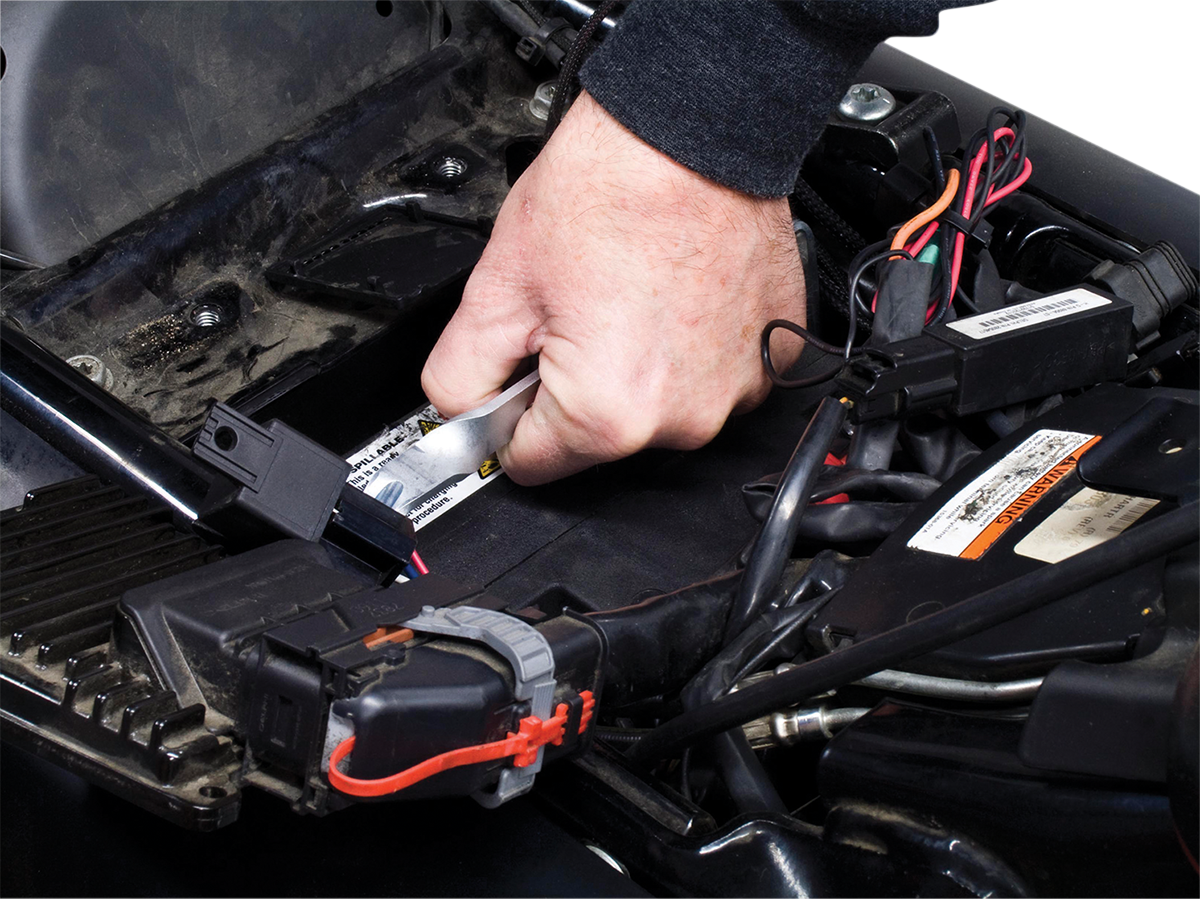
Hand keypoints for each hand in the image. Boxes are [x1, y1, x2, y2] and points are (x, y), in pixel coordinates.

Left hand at [421, 92, 805, 484]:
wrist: (691, 132)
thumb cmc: (608, 191)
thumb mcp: (495, 286)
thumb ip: (458, 377)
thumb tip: (459, 417)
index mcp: (608, 415)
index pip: (531, 464)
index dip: (511, 417)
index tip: (518, 376)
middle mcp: (682, 421)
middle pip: (597, 439)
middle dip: (573, 388)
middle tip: (575, 312)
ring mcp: (735, 394)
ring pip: (654, 412)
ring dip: (635, 370)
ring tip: (627, 296)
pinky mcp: (769, 362)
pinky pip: (707, 381)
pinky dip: (687, 351)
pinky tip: (672, 298)